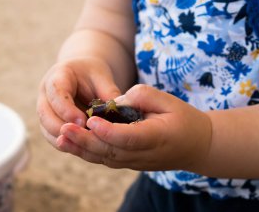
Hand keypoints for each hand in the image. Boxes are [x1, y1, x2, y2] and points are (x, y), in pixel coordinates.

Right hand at [37, 57, 121, 146]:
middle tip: (83, 138)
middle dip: (62, 128)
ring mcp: (44, 109)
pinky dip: (66, 144)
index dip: (67, 109)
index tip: (83, 121)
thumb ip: (108, 93)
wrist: (82, 75)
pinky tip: (82, 148)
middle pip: (45, 114)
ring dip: (64, 139)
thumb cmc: (93, 75)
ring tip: (84, 146)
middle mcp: (46, 93)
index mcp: (58, 76)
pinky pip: (52, 137)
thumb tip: (119, 114)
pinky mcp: (48, 124)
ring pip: (46, 129)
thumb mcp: (103, 78)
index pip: (56, 93)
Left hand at [56, 84, 212, 171]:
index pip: (128, 138)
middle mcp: (143, 155)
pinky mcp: (129, 162)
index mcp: (157, 137)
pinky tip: (73, 145)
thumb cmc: (184, 119)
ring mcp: (135, 162)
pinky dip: (88, 153)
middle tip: (64, 129)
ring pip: (104, 158)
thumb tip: (114, 102)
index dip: (108, 130)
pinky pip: (106, 159)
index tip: (91, 119)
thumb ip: (141, 96)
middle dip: (85, 141)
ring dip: (82, 149)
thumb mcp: (168, 100)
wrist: (197, 146)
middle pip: (110, 152)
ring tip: (61, 139)